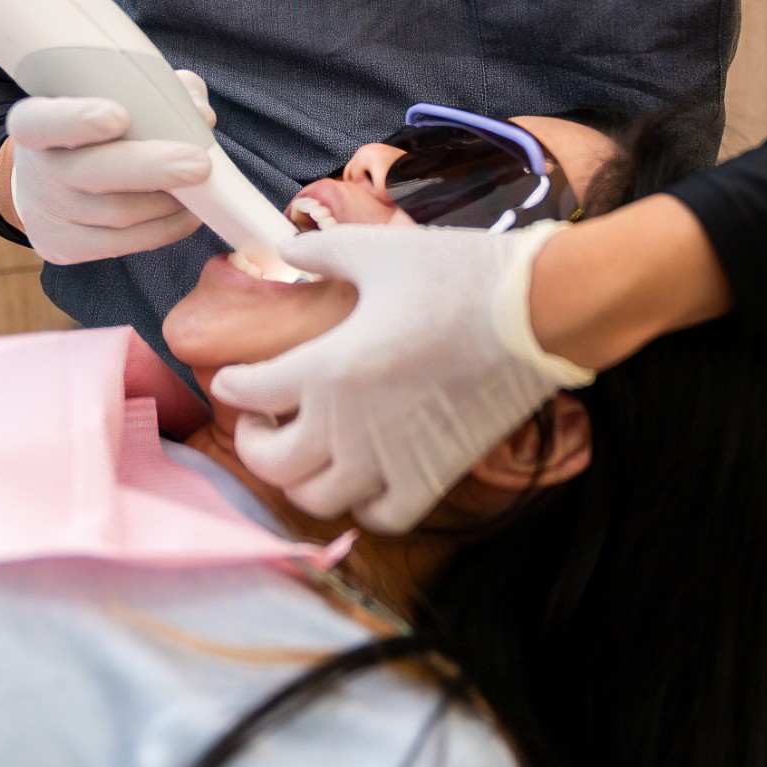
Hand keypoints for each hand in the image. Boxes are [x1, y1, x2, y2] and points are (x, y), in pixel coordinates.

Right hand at [1, 70, 215, 264]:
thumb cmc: (95, 129)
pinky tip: (187, 214)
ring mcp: (43, 212)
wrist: (50, 179)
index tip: (119, 116)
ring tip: (201, 185)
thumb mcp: (115, 95)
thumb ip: (157, 90)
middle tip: (199, 164)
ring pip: (114, 212)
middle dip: (149, 169)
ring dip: (167, 202)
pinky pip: (120, 244)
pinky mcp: (60, 247)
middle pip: (90, 173)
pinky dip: (163, 229)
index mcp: (34, 120)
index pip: (42, 121)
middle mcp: (33, 168)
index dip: (76, 120)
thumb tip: (199, 115)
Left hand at [210, 221, 593, 533]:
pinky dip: (361, 505)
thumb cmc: (458, 275)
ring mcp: (391, 459)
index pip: (251, 391)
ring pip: (317, 498)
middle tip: (260, 422)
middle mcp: (349, 425)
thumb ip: (322, 252)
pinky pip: (380, 516)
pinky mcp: (434, 476)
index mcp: (329, 366)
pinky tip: (362, 478)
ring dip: (299, 478)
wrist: (538, 311)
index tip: (229, 381)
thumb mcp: (379, 250)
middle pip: (271, 463)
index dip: (232, 386)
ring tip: (304, 452)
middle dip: (254, 443)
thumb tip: (285, 250)